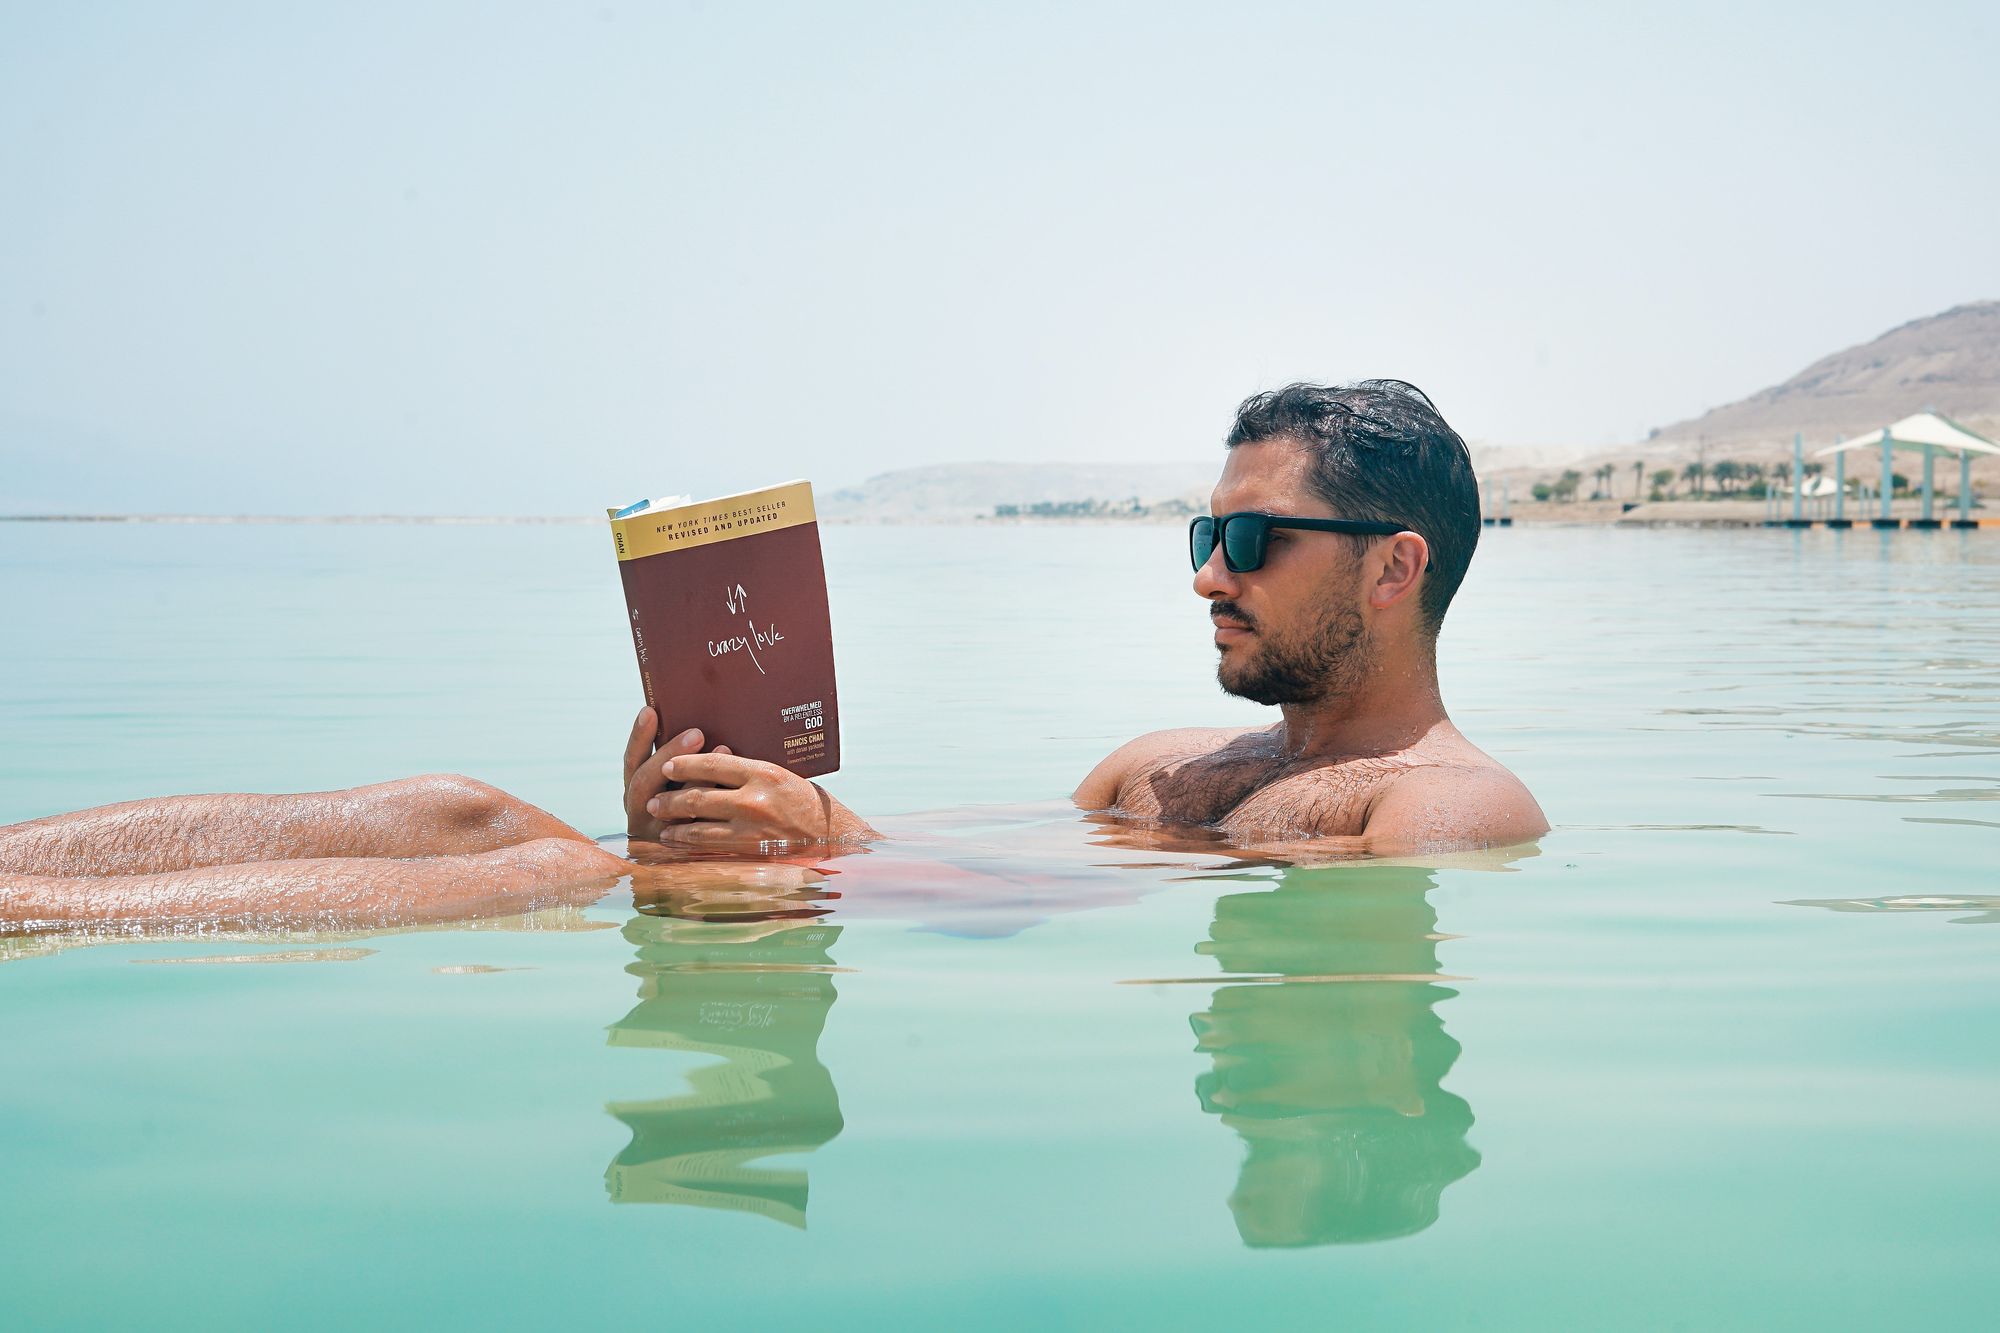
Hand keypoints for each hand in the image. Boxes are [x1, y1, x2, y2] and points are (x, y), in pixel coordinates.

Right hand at [622, 707, 730, 840]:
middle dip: (669, 754)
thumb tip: (697, 727)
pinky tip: (729, 783)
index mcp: (637, 792)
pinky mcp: (683, 848)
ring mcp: (658, 833)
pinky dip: (712, 801)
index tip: (650, 710)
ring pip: (669, 805)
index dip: (639, 737)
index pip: (632, 762)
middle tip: (696, 733)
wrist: (721, 853)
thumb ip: (683, 761)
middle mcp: (640, 813)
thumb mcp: (681, 780)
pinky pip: (695, 825)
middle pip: (644, 782)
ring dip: (693, 777)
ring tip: (720, 748)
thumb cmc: (703, 801)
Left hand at [645, 752, 872, 847]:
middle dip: (670, 798)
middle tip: (654, 799)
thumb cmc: (808, 804)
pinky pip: (710, 846)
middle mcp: (755, 800)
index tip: (669, 764)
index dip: (686, 763)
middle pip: (699, 795)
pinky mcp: (750, 851)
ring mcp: (751, 828)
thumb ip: (749, 774)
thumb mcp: (782, 777)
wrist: (834, 838)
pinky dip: (688, 843)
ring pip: (699, 825)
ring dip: (673, 823)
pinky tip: (676, 840)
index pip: (714, 763)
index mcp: (764, 773)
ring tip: (658, 820)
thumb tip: (713, 762)